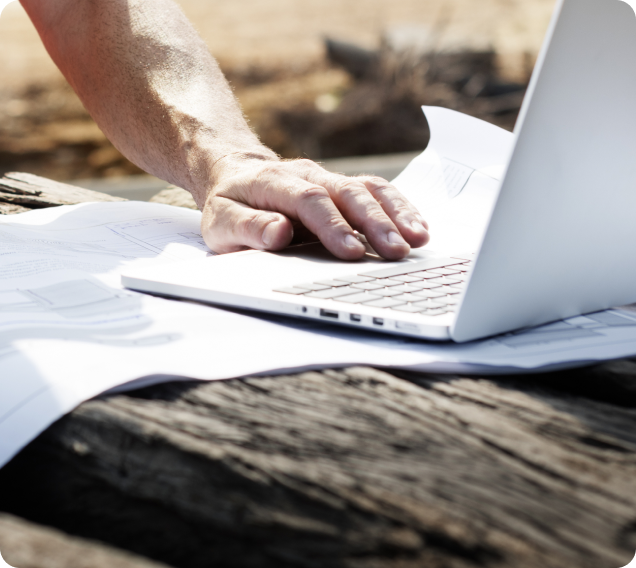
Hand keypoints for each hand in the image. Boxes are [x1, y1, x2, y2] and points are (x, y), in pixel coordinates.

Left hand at [201, 156, 429, 260]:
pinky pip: (377, 192)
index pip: (309, 200)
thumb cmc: (230, 204)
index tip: (351, 252)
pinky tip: (417, 228)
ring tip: (418, 239)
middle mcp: (308, 175)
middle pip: (348, 193)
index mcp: (274, 183)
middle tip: (396, 251)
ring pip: (369, 189)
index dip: (332, 225)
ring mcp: (330, 179)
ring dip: (396, 214)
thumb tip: (278, 233)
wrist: (238, 174)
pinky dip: (400, 208)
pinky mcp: (344, 187)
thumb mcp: (220, 221)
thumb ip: (247, 228)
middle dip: (375, 223)